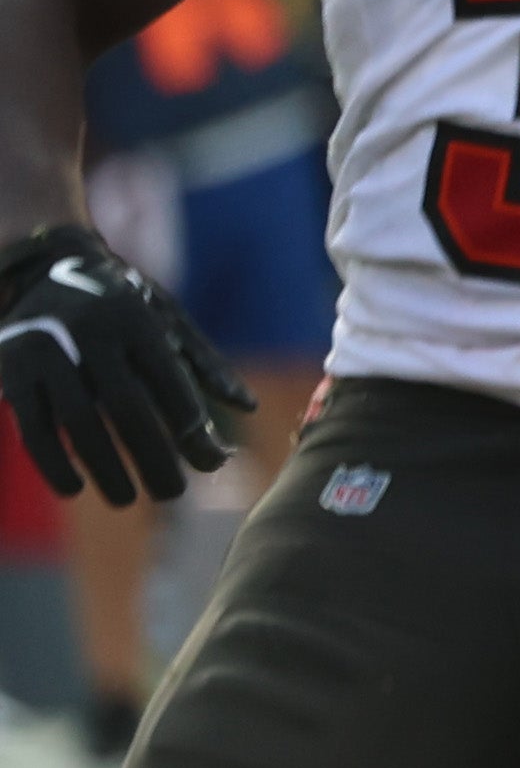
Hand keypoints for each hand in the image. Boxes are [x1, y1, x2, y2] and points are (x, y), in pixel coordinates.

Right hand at [0, 225, 246, 504]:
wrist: (41, 267)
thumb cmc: (121, 302)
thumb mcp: (166, 317)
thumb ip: (204, 362)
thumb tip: (249, 407)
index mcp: (135, 319)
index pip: (170, 384)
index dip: (191, 429)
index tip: (211, 462)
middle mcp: (89, 331)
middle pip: (127, 409)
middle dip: (153, 458)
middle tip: (172, 494)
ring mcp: (45, 349)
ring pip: (78, 423)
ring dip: (104, 469)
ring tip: (126, 499)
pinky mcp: (11, 369)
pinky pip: (32, 426)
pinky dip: (52, 463)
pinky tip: (74, 488)